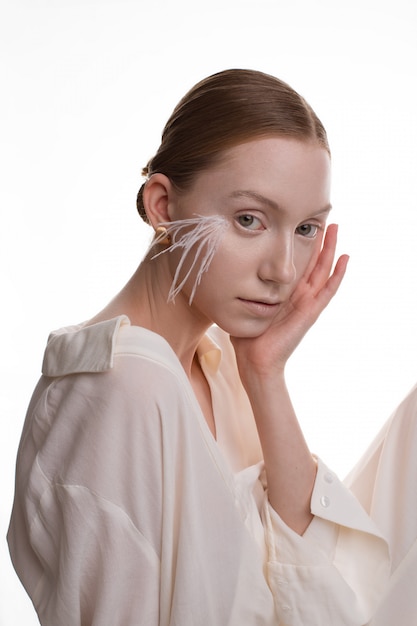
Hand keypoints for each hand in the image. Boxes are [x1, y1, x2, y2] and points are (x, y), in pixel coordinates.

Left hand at [231, 224, 348, 380]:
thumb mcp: (245, 306)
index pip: (298, 264)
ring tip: (336, 228)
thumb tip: (224, 275)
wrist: (255, 360)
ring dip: (331, 249)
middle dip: (320, 241)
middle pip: (314, 263)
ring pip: (323, 271)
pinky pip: (328, 290)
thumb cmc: (249, 337)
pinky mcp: (311, 312)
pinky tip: (345, 258)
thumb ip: (242, 292)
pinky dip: (338, 274)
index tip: (303, 225)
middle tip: (326, 219)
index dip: (303, 246)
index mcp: (285, 294)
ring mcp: (307, 303)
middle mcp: (299, 296)